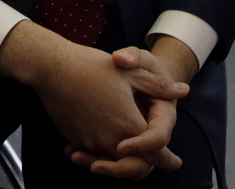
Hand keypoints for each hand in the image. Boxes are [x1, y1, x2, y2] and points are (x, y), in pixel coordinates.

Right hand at [0, 22, 189, 178]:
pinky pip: (94, 153)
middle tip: (154, 158)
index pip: (155, 155)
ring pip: (113, 161)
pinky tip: (105, 139)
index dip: (168, 161)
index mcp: (128, 124)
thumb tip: (182, 91)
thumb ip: (158, 86)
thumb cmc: (92, 66)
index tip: (175, 162)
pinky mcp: (75, 140)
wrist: (52, 68)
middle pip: (134, 167)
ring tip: (128, 152)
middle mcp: (110, 140)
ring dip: (122, 160)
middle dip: (145, 164)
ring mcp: (90, 142)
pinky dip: (101, 152)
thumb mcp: (131, 71)